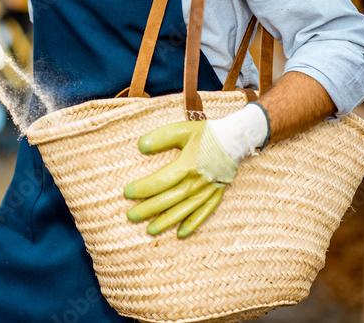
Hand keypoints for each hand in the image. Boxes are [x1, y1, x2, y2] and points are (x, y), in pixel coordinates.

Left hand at [123, 103, 267, 237]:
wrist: (237, 138)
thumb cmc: (207, 133)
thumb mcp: (182, 129)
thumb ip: (161, 138)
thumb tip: (140, 146)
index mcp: (188, 166)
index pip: (160, 181)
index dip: (143, 189)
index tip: (127, 194)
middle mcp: (197, 182)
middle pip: (169, 199)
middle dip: (149, 209)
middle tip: (131, 216)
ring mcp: (208, 190)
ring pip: (184, 210)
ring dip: (167, 221)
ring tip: (150, 230)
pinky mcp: (217, 194)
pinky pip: (204, 212)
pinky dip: (193, 224)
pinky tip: (181, 234)